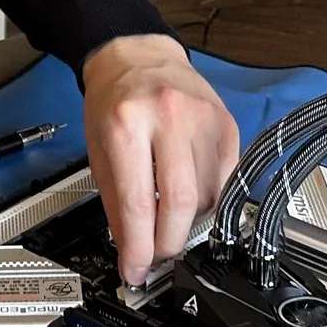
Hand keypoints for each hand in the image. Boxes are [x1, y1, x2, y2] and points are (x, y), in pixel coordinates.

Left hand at [82, 34, 240, 286]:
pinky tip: (192, 197)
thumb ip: (115, 204)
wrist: (137, 56)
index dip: (139, 248)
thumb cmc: (113, 100)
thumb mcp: (99, 151)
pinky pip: (227, 180)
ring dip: (190, 222)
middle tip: (157, 254)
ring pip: (209, 196)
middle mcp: (169, 117)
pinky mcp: (228, 124)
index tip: (136, 270)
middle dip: (169, 243)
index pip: (139, 204)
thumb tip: (131, 252)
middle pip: (181, 203)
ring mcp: (204, 119)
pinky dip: (210, 200)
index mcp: (126, 124)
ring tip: (170, 220)